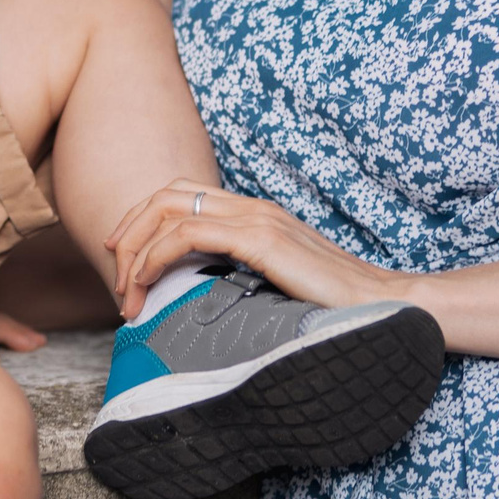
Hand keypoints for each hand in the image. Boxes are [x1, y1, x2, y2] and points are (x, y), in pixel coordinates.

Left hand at [105, 179, 403, 318]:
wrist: (384, 303)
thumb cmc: (335, 304)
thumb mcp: (280, 284)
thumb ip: (247, 276)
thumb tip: (205, 298)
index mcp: (256, 212)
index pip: (182, 195)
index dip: (143, 219)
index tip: (122, 257)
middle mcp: (252, 206)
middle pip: (166, 195)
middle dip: (128, 231)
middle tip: (114, 275)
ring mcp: (256, 219)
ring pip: (169, 212)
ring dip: (136, 252)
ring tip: (127, 296)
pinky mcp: (260, 240)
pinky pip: (188, 236)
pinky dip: (156, 258)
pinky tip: (147, 287)